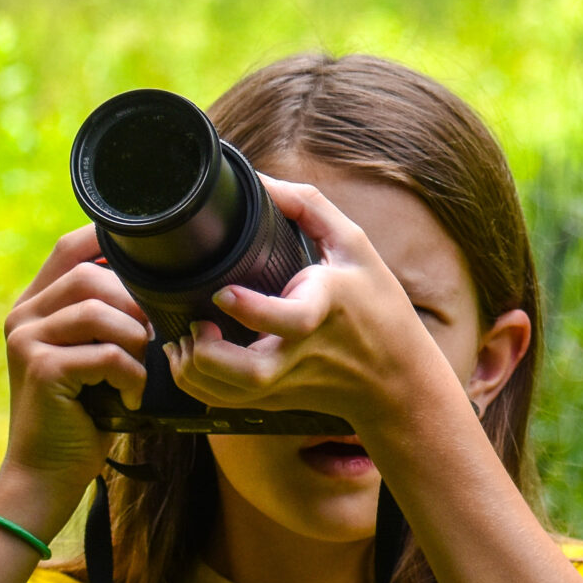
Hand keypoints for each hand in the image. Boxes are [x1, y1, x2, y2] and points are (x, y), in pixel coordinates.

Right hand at [0, 226, 151, 533]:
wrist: (47, 474)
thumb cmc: (85, 417)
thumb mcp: (96, 359)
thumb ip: (110, 320)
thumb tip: (160, 286)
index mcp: (35, 306)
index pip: (68, 248)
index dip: (107, 238)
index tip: (150, 250)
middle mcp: (23, 316)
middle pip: (90, 275)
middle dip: (136, 304)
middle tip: (154, 340)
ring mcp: (26, 340)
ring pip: (98, 310)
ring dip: (136, 341)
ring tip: (140, 371)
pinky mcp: (40, 369)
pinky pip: (105, 353)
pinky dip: (131, 375)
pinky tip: (131, 396)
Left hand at [163, 177, 452, 439]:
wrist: (398, 379)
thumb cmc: (378, 308)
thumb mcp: (356, 248)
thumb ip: (309, 207)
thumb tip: (259, 180)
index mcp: (326, 309)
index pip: (291, 319)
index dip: (252, 310)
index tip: (224, 293)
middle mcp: (303, 352)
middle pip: (248, 372)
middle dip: (207, 353)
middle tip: (196, 324)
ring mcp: (286, 381)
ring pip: (226, 392)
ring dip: (191, 369)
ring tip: (184, 338)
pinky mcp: (274, 400)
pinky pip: (223, 401)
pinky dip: (196, 383)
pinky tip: (190, 355)